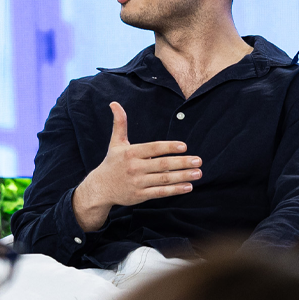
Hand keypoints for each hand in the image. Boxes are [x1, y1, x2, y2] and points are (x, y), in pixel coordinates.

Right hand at [72, 102, 201, 232]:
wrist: (100, 188)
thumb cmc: (113, 162)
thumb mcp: (115, 143)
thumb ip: (120, 123)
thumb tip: (114, 103)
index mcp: (131, 153)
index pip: (153, 148)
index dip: (168, 147)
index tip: (184, 146)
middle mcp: (134, 168)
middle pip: (162, 165)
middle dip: (182, 163)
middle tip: (198, 160)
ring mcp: (137, 183)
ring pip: (163, 180)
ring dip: (182, 177)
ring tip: (198, 173)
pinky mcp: (139, 196)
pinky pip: (160, 193)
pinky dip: (175, 190)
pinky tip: (188, 186)